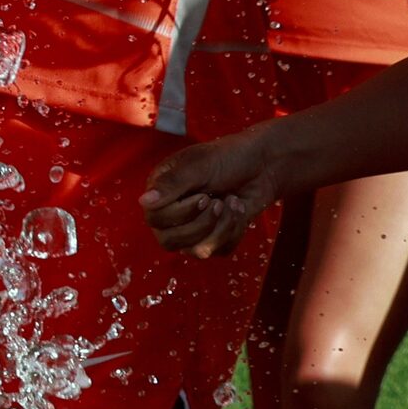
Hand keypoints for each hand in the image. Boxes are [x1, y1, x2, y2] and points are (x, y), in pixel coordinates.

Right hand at [140, 126, 284, 256]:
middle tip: (219, 202)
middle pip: (170, 241)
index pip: (155, 219)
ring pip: (197, 250)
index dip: (180, 214)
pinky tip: (239, 209)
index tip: (203, 196)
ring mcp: (194, 228)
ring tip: (232, 203)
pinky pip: (220, 250)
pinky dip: (234, 231)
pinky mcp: (216, 237)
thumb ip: (170, 184)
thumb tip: (143, 202)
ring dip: (222, 228)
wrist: (264, 164)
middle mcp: (172, 213)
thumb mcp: (198, 166)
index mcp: (161, 192)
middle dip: (201, 225)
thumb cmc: (228, 158)